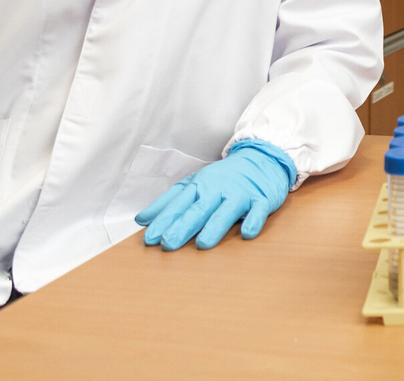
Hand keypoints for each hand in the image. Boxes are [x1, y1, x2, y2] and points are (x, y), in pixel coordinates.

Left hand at [136, 139, 295, 249]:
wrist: (261, 158)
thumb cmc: (224, 177)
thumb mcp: (194, 184)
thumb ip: (169, 202)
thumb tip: (141, 219)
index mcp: (200, 186)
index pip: (179, 204)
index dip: (164, 221)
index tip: (150, 239)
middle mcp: (218, 189)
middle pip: (199, 209)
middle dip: (183, 226)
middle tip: (168, 244)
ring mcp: (240, 194)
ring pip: (227, 211)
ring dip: (215, 227)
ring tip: (203, 244)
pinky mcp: (262, 199)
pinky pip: (258, 211)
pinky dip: (253, 221)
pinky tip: (246, 233)